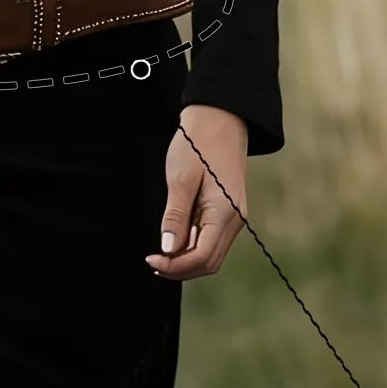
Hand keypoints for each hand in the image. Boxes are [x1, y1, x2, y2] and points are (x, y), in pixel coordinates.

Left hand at [145, 104, 247, 280]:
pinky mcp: (228, 210)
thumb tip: (168, 249)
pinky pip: (212, 239)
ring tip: (161, 254)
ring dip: (186, 260)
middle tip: (153, 261)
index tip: (152, 258)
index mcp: (225, 213)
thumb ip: (175, 216)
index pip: (202, 257)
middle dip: (181, 268)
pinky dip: (193, 246)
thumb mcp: (180, 179)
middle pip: (209, 262)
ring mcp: (233, 216)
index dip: (175, 265)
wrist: (219, 118)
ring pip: (211, 254)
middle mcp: (235, 219)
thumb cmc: (198, 144)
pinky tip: (175, 241)